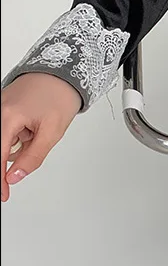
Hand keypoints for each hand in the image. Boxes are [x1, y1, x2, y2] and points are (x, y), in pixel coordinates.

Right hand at [1, 73, 81, 201]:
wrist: (64, 71)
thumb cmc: (60, 96)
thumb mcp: (52, 131)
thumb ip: (32, 157)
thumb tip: (15, 177)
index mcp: (7, 117)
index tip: (3, 194)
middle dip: (15, 155)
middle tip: (31, 147)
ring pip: (3, 140)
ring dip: (18, 144)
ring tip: (37, 131)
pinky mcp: (3, 107)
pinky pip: (5, 130)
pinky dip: (17, 136)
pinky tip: (31, 129)